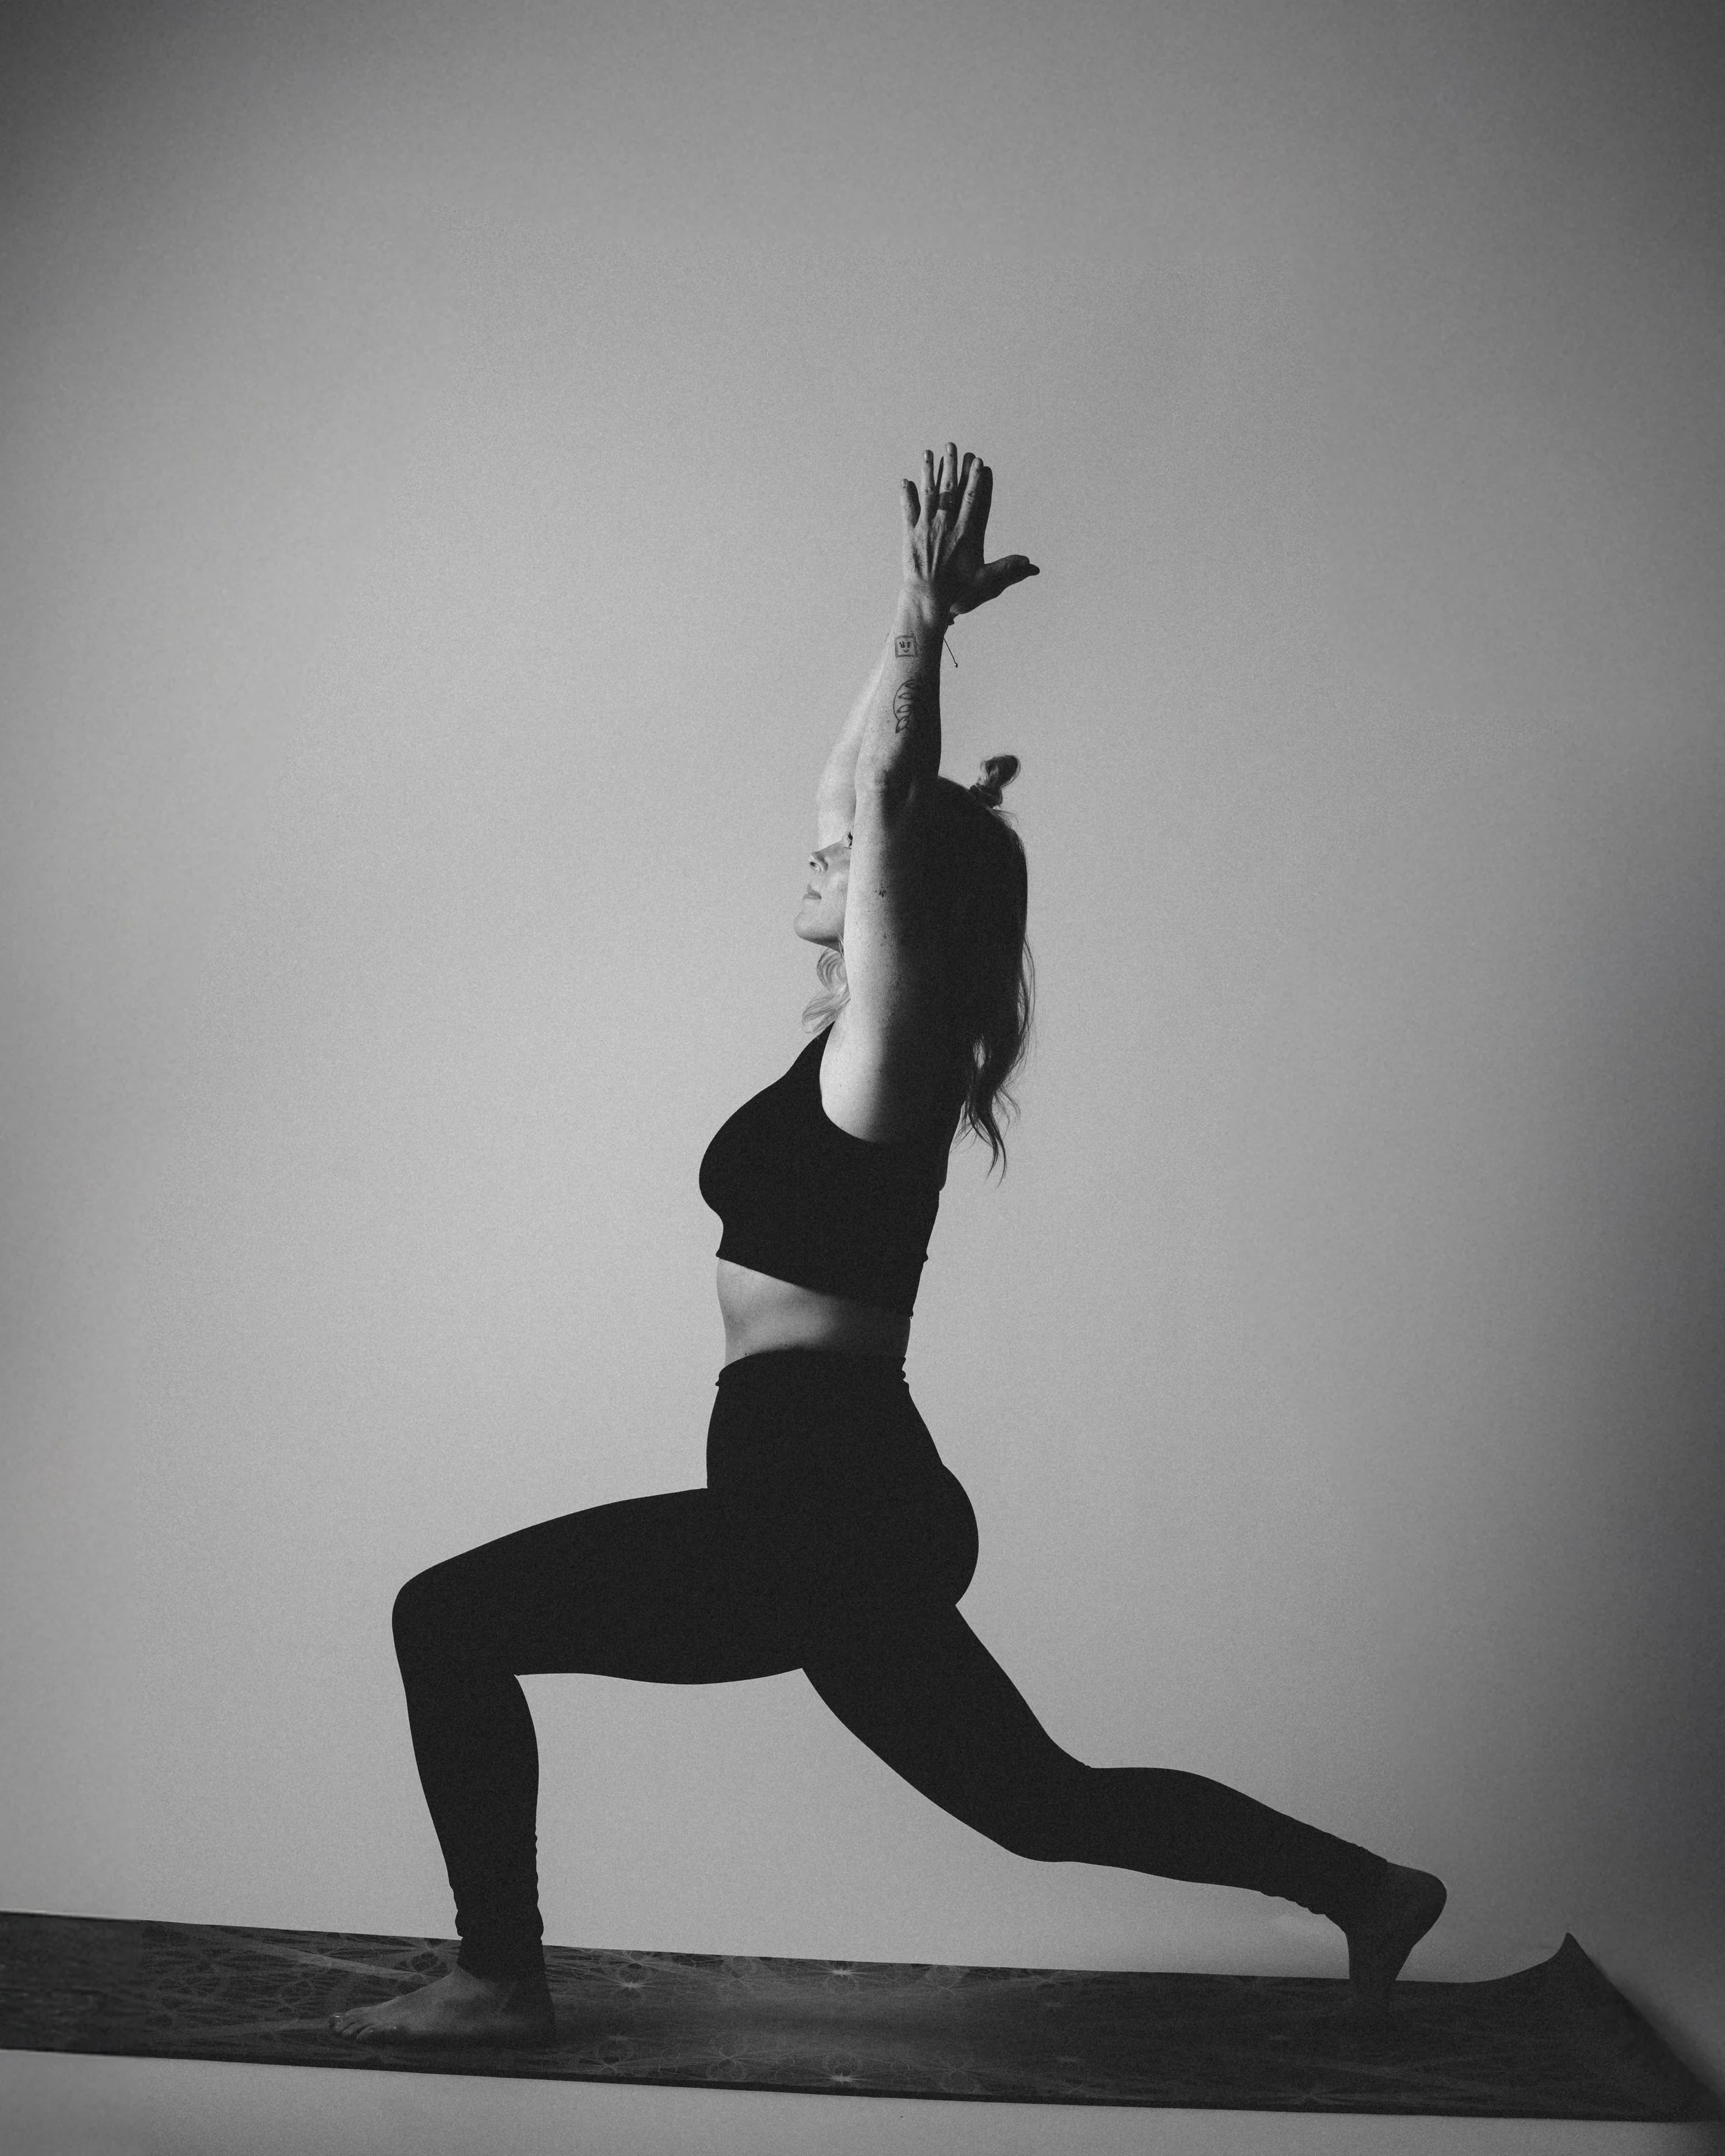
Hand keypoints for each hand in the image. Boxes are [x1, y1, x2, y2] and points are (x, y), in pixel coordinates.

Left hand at [901, 443, 1038, 618]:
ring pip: (928, 494)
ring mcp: (926, 528)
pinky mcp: (910, 535)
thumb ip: (1008, 570)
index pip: (973, 500)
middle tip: (952, 446)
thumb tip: (1032, 566)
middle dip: (952, 466)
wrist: (926, 599)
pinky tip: (905, 480)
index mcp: (965, 533)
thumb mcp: (986, 581)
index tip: (977, 462)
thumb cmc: (957, 592)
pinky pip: (908, 510)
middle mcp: (946, 526)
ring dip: (929, 472)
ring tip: (929, 453)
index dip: (975, 480)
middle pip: (950, 490)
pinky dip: (906, 495)